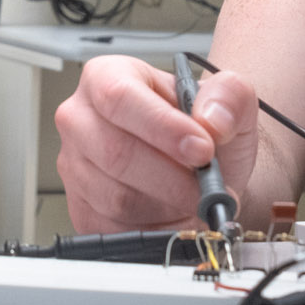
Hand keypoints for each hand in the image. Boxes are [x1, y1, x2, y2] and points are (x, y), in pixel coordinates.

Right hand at [55, 55, 261, 232]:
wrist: (199, 170)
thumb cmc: (202, 130)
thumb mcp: (230, 101)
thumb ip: (230, 96)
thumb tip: (211, 119)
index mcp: (106, 76)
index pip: (118, 97)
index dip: (161, 127)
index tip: (201, 149)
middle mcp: (80, 118)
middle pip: (114, 152)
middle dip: (171, 177)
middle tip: (207, 187)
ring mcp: (74, 166)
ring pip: (115, 196)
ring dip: (166, 204)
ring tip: (194, 197)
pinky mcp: (80, 208)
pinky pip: (113, 228)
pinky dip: (153, 227)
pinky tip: (172, 212)